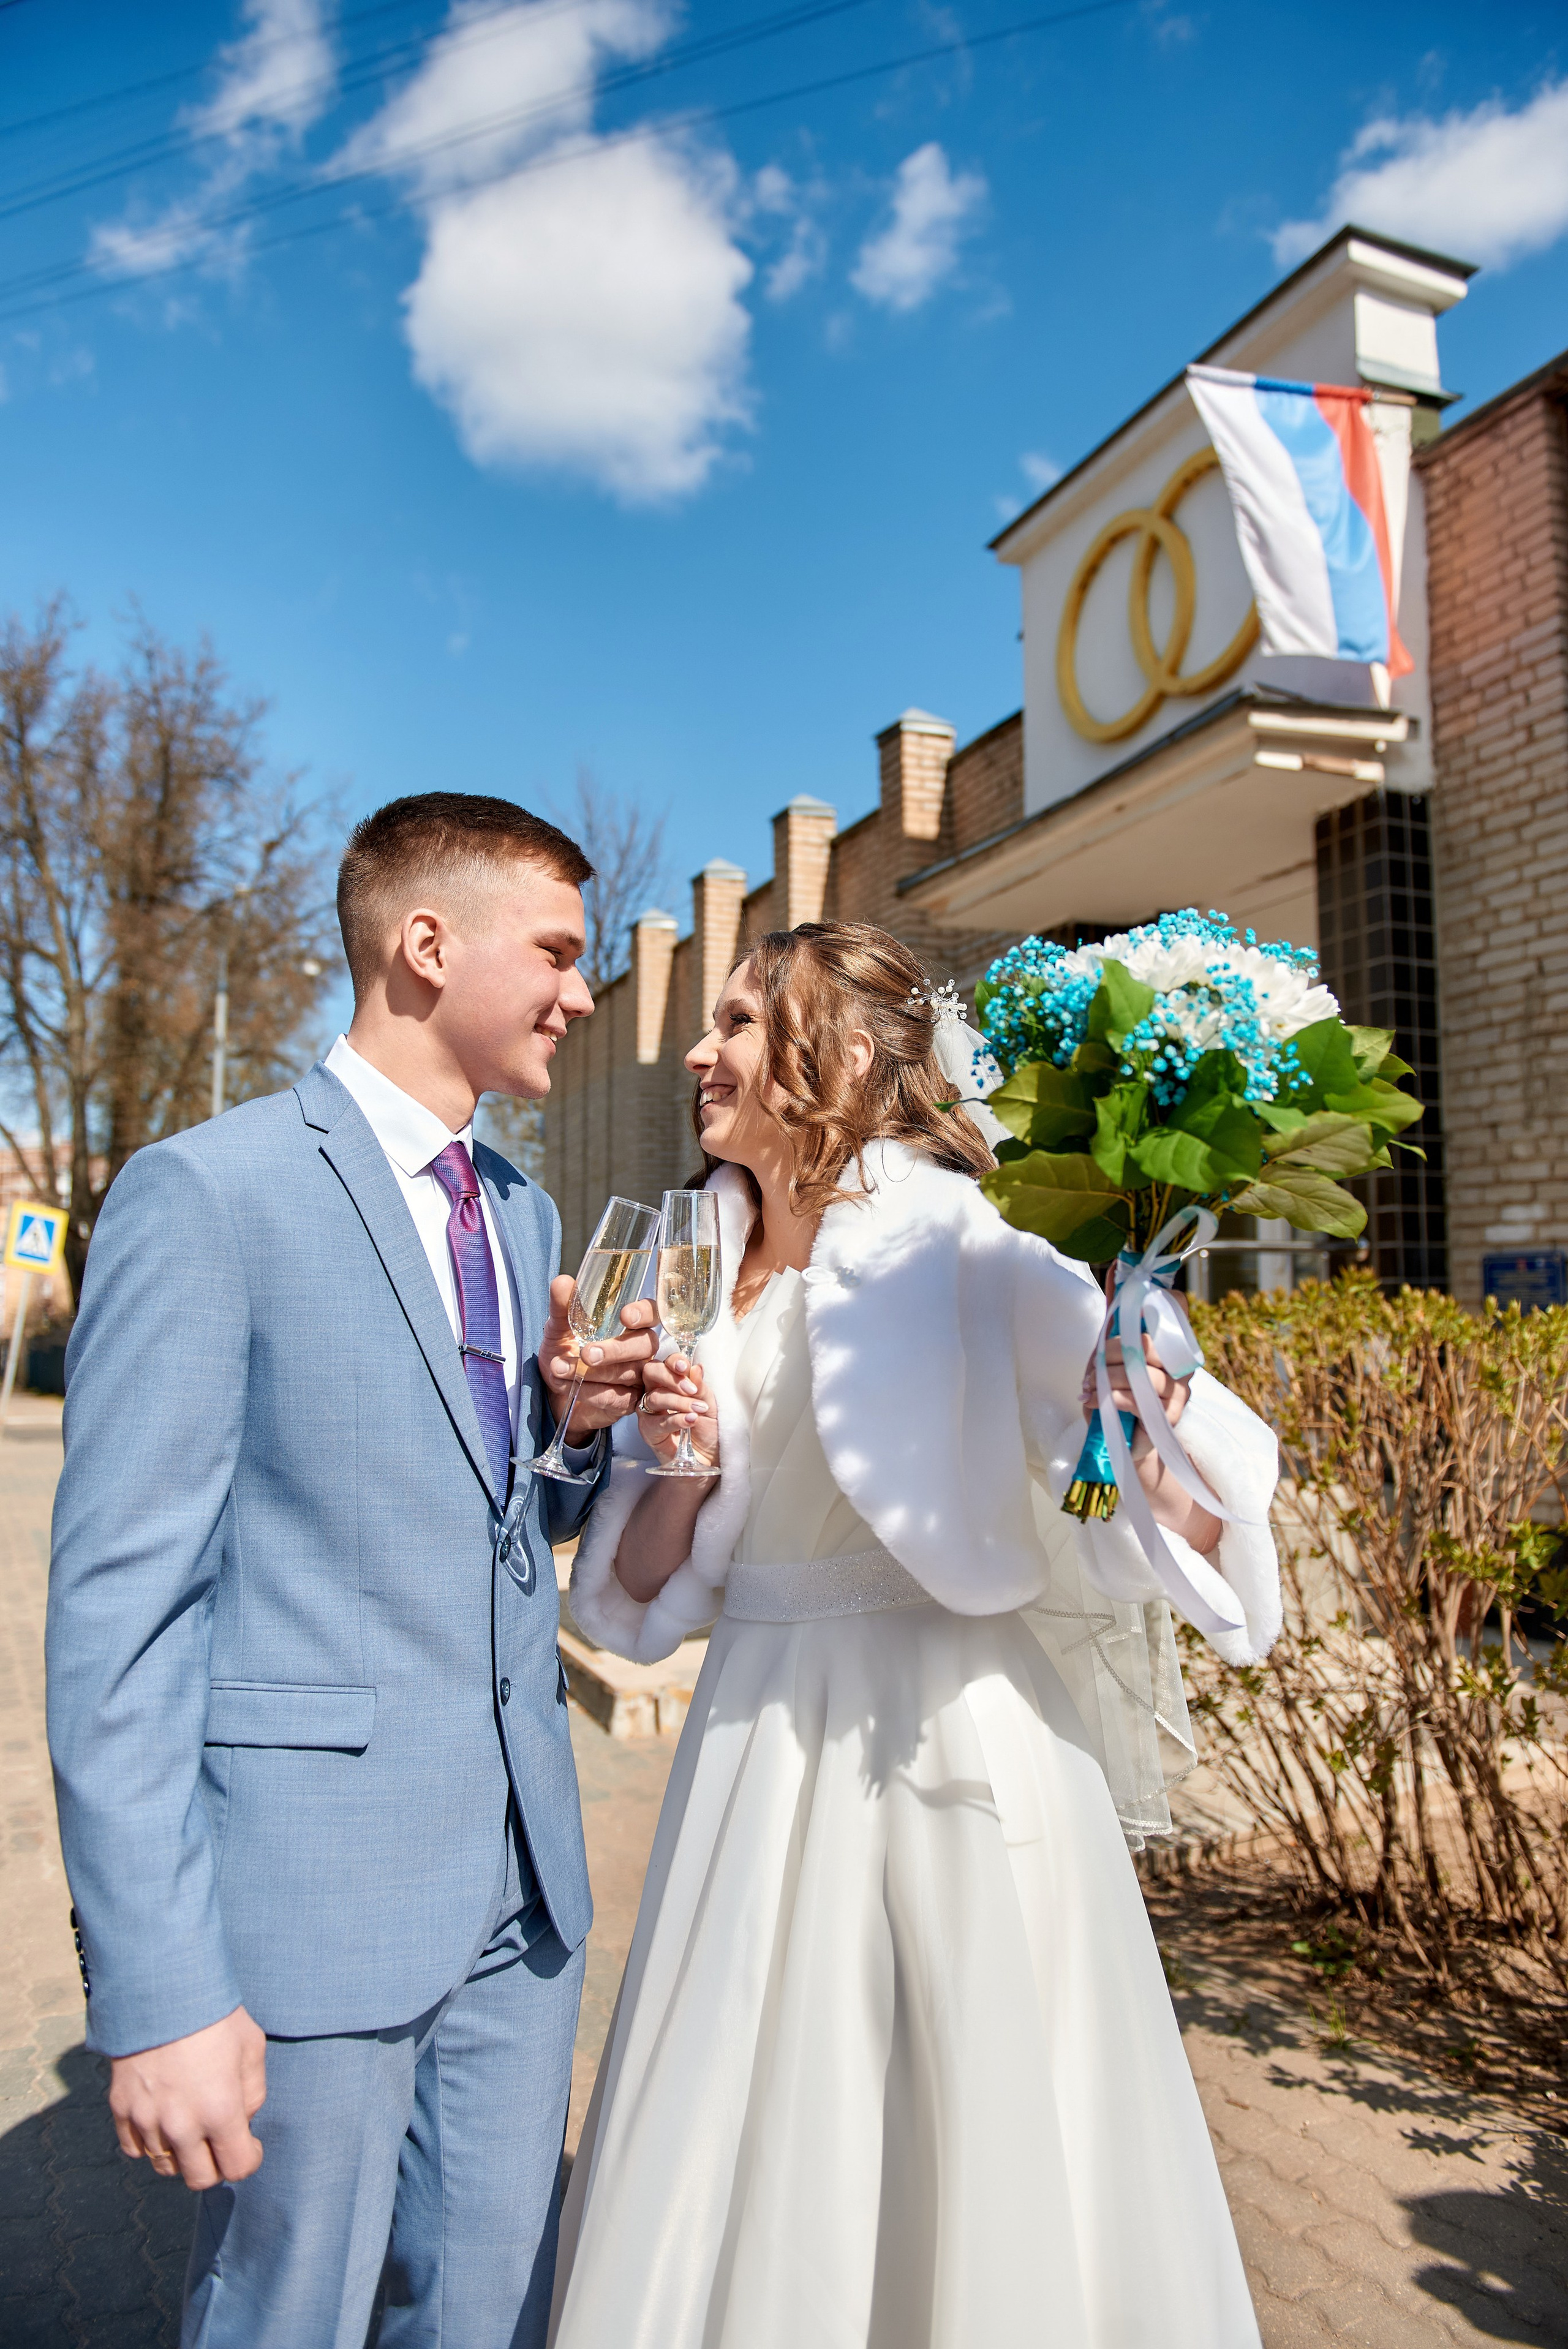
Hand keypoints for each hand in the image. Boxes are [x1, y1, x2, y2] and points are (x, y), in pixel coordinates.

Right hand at [108, 2005, 266, 2190]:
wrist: (160, 1987)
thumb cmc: (213, 2014)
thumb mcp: (251, 2047)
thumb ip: (252, 2093)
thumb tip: (242, 2122)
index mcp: (220, 2110)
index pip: (237, 2168)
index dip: (248, 2160)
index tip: (249, 2145)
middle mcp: (181, 2125)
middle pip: (199, 2178)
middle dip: (215, 2165)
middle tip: (219, 2142)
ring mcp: (146, 2120)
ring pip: (165, 2166)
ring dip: (182, 2155)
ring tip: (191, 2127)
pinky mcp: (121, 2109)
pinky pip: (135, 2149)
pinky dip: (150, 2143)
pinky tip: (162, 2121)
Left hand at [541, 1281, 658, 1437]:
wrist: (554, 1391)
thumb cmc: (565, 1351)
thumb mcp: (558, 1328)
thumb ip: (562, 1307)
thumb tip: (562, 1282)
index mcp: (631, 1326)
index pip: (652, 1313)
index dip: (644, 1314)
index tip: (625, 1316)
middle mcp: (641, 1350)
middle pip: (645, 1346)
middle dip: (616, 1350)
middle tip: (587, 1353)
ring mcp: (638, 1378)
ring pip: (628, 1374)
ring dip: (592, 1373)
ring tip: (558, 1368)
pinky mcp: (629, 1403)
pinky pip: (617, 1398)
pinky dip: (590, 1392)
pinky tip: (567, 1386)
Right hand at [637, 1353, 719, 1471]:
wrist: (709, 1457)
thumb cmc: (708, 1428)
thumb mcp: (709, 1405)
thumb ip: (700, 1387)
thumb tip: (695, 1367)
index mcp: (670, 1381)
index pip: (665, 1363)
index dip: (673, 1361)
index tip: (685, 1367)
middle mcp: (656, 1392)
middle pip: (650, 1373)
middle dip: (670, 1377)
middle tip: (690, 1389)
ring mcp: (649, 1412)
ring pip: (654, 1397)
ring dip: (679, 1402)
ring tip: (698, 1409)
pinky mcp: (648, 1432)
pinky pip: (656, 1423)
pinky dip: (675, 1419)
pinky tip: (690, 1420)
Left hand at [1080, 1278, 1218, 1553]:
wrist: (1123, 1444)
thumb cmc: (1117, 1392)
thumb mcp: (1111, 1351)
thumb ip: (1116, 1315)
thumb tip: (1114, 1269)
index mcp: (1169, 1342)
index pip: (1176, 1307)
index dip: (1158, 1298)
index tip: (1129, 1303)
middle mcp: (1180, 1365)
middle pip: (1148, 1342)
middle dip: (1112, 1348)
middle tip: (1096, 1360)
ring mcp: (1177, 1393)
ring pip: (1143, 1372)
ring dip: (1109, 1376)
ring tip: (1091, 1386)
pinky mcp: (1167, 1419)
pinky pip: (1141, 1400)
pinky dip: (1113, 1397)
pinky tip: (1096, 1399)